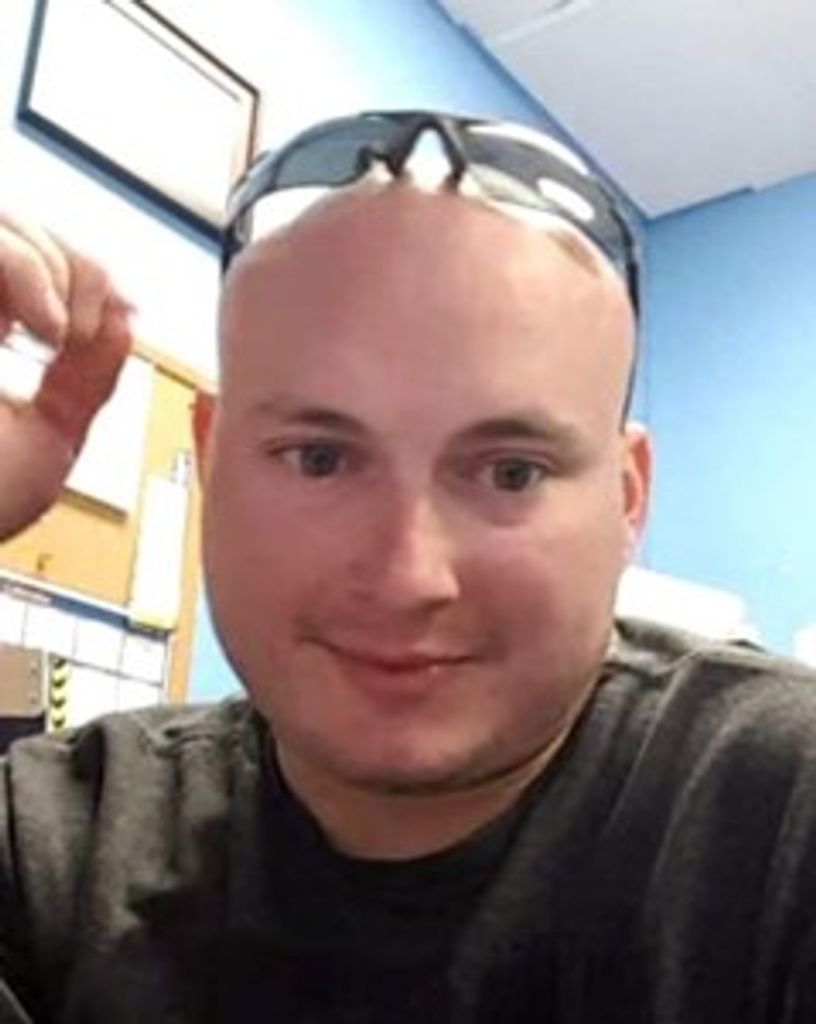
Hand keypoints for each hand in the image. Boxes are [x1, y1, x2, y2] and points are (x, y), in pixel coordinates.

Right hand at [0, 213, 132, 541]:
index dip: (82, 270)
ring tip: (58, 334)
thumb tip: (124, 318)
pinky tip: (42, 331)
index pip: (31, 256)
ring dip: (49, 267)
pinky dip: (22, 269)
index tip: (120, 311)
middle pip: (16, 224)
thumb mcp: (52, 436)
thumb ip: (87, 376)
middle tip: (84, 330)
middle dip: (73, 267)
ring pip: (3, 220)